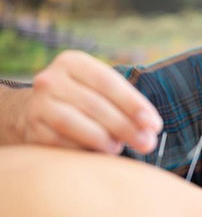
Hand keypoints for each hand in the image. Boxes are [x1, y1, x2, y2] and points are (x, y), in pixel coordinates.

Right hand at [17, 50, 161, 152]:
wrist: (39, 110)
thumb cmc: (84, 99)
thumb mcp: (102, 90)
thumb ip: (126, 104)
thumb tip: (150, 130)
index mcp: (73, 62)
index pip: (108, 82)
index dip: (133, 105)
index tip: (154, 125)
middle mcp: (51, 79)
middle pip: (95, 105)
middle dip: (126, 127)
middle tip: (147, 143)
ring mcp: (38, 104)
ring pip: (73, 123)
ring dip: (103, 139)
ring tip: (119, 148)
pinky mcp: (32, 128)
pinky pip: (59, 142)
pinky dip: (82, 149)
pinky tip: (99, 154)